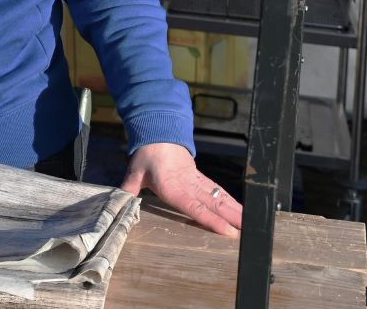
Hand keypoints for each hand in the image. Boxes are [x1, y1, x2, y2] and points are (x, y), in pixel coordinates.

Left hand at [121, 142, 241, 235]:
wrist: (158, 134)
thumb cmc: (146, 157)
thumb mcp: (134, 172)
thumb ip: (127, 189)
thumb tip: (116, 201)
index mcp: (172, 186)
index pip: (193, 206)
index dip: (210, 219)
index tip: (227, 230)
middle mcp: (188, 185)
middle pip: (212, 204)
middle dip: (231, 218)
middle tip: (248, 231)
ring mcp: (197, 182)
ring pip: (219, 197)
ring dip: (235, 210)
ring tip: (250, 223)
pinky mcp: (201, 179)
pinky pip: (218, 191)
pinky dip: (231, 201)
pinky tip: (241, 211)